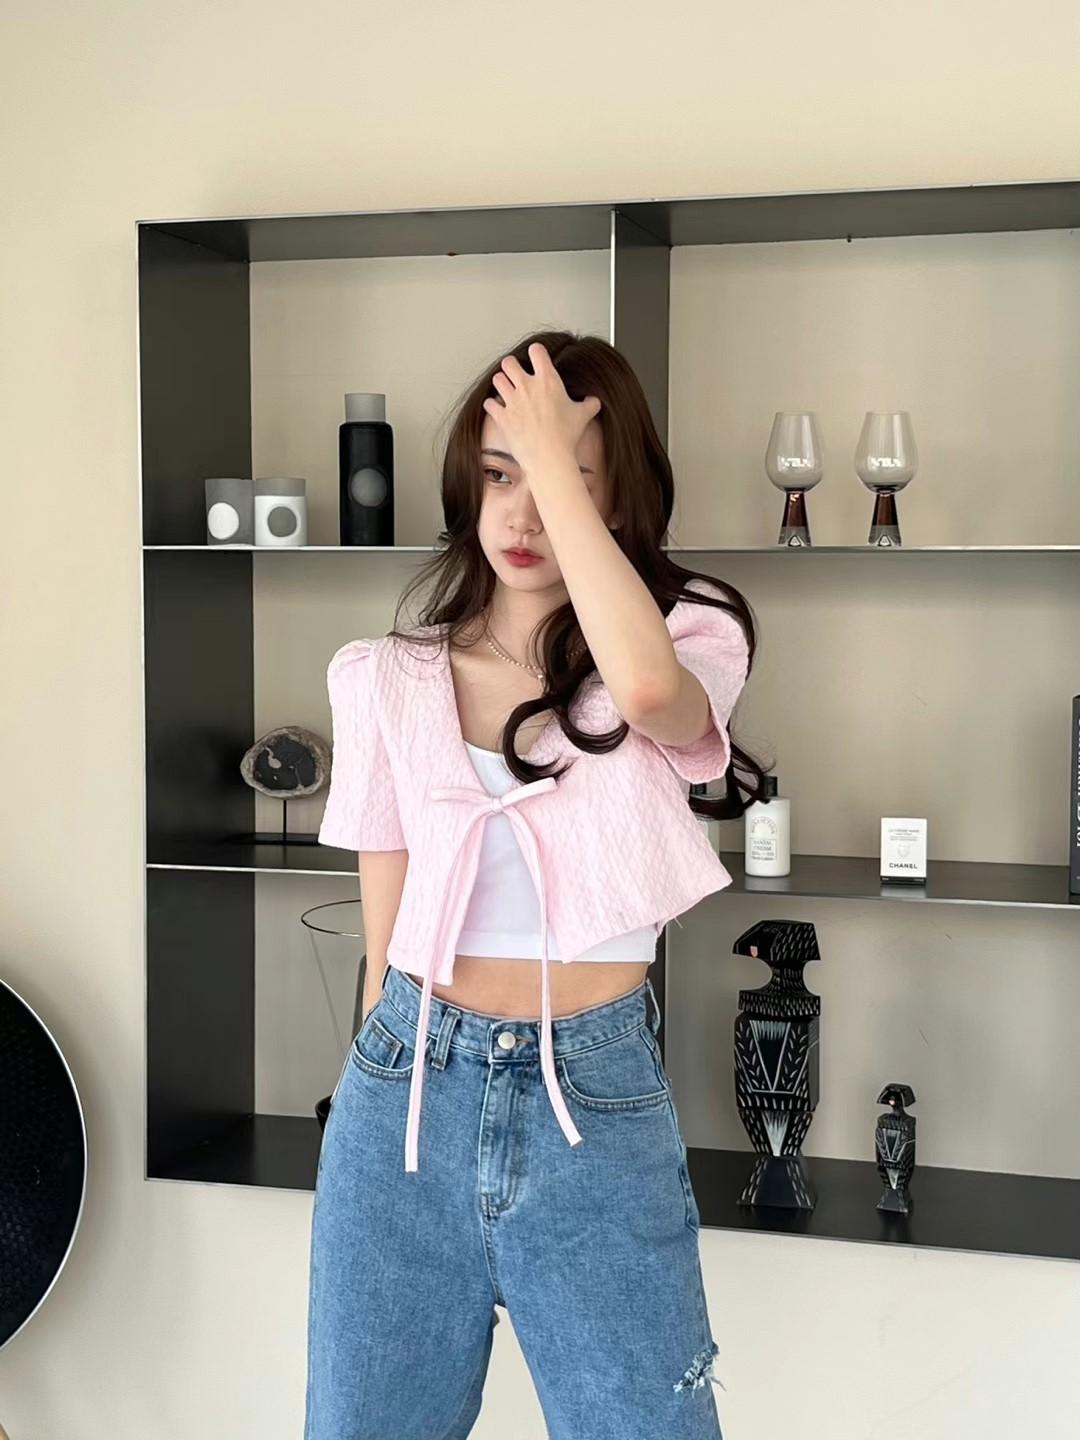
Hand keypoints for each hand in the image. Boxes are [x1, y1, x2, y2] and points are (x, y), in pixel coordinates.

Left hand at [482, 342, 600, 473]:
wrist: (549, 458)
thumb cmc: (566, 437)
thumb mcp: (584, 415)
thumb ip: (590, 403)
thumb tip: (594, 400)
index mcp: (548, 380)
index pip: (536, 351)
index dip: (536, 353)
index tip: (537, 359)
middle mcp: (527, 387)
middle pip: (509, 362)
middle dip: (512, 366)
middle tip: (516, 374)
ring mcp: (513, 401)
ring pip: (497, 379)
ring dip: (502, 383)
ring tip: (507, 390)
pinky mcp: (503, 417)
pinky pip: (490, 403)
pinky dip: (493, 405)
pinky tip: (500, 409)